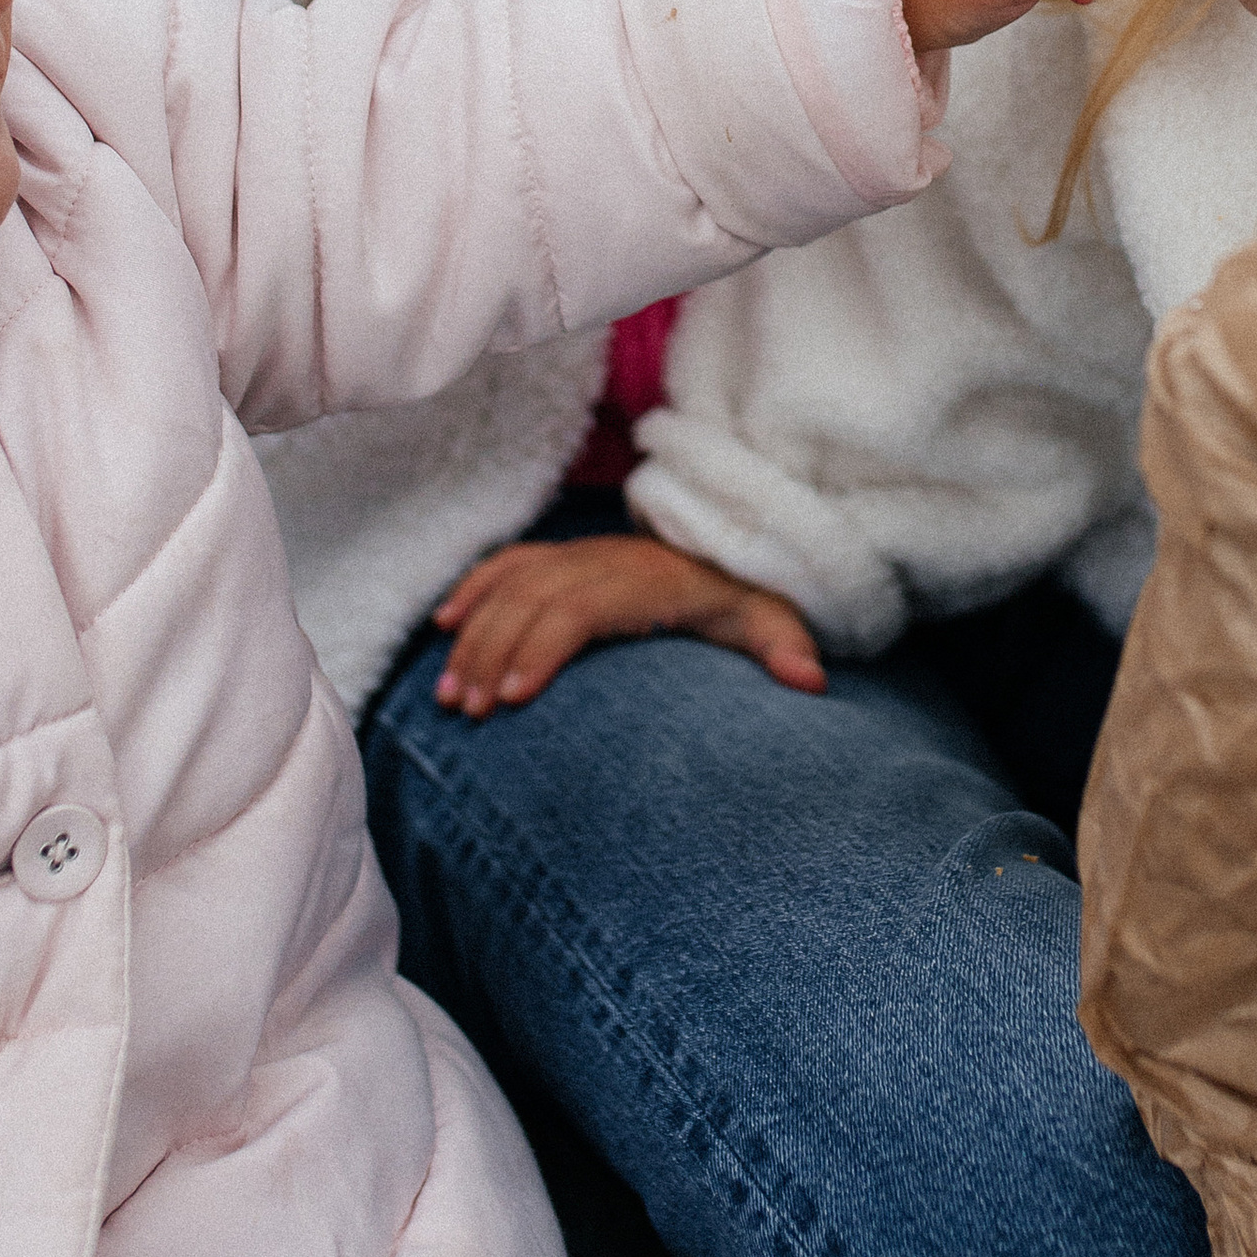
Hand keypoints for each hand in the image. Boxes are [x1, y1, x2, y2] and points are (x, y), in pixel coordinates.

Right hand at [432, 533, 825, 715]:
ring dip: (473, 635)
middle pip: (529, 601)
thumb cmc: (741, 592)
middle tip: (465, 713)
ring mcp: (577, 555)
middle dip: (490, 655)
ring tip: (448, 695)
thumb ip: (784, 644)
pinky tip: (443, 626)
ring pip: (510, 586)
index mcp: (644, 580)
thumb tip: (812, 680)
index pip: (577, 610)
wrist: (725, 544)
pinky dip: (473, 590)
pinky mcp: (562, 555)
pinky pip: (507, 564)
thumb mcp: (768, 616)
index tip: (511, 700)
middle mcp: (602, 561)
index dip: (540, 650)